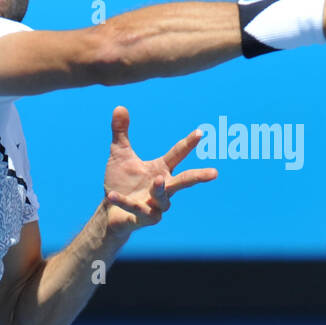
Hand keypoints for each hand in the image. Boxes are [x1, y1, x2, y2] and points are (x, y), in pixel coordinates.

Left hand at [102, 106, 217, 235]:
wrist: (111, 211)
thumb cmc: (120, 182)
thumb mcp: (119, 154)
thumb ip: (120, 133)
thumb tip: (119, 106)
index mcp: (161, 169)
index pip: (177, 154)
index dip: (189, 143)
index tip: (200, 132)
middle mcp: (163, 187)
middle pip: (184, 181)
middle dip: (199, 177)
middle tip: (215, 173)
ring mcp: (155, 205)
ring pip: (163, 198)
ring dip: (160, 189)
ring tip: (158, 179)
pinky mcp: (143, 218)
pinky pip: (136, 209)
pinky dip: (124, 202)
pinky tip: (112, 195)